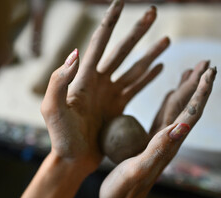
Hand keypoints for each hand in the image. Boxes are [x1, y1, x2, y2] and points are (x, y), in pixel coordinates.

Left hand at [41, 0, 168, 173]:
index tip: (120, 2)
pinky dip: (148, 77)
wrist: (72, 160)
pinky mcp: (118, 106)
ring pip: (134, 68)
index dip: (110, 21)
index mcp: (83, 78)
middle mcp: (98, 81)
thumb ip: (59, 81)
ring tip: (167, 40)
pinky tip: (160, 67)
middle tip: (153, 12)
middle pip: (121, 50)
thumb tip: (75, 52)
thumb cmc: (60, 137)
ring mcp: (110, 93)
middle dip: (138, 31)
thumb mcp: (53, 109)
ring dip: (150, 54)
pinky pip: (136, 87)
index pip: (98, 42)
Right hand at [93, 62, 216, 197]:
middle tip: (207, 63)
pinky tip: (170, 94)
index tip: (210, 71)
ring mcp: (159, 141)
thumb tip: (181, 127)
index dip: (201, 92)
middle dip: (198, 84)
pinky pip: (162, 116)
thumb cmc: (123, 192)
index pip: (190, 113)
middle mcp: (167, 141)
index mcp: (167, 144)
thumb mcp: (138, 170)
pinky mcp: (148, 142)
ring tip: (191, 72)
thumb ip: (157, 149)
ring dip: (186, 90)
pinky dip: (169, 101)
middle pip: (187, 107)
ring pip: (176, 109)